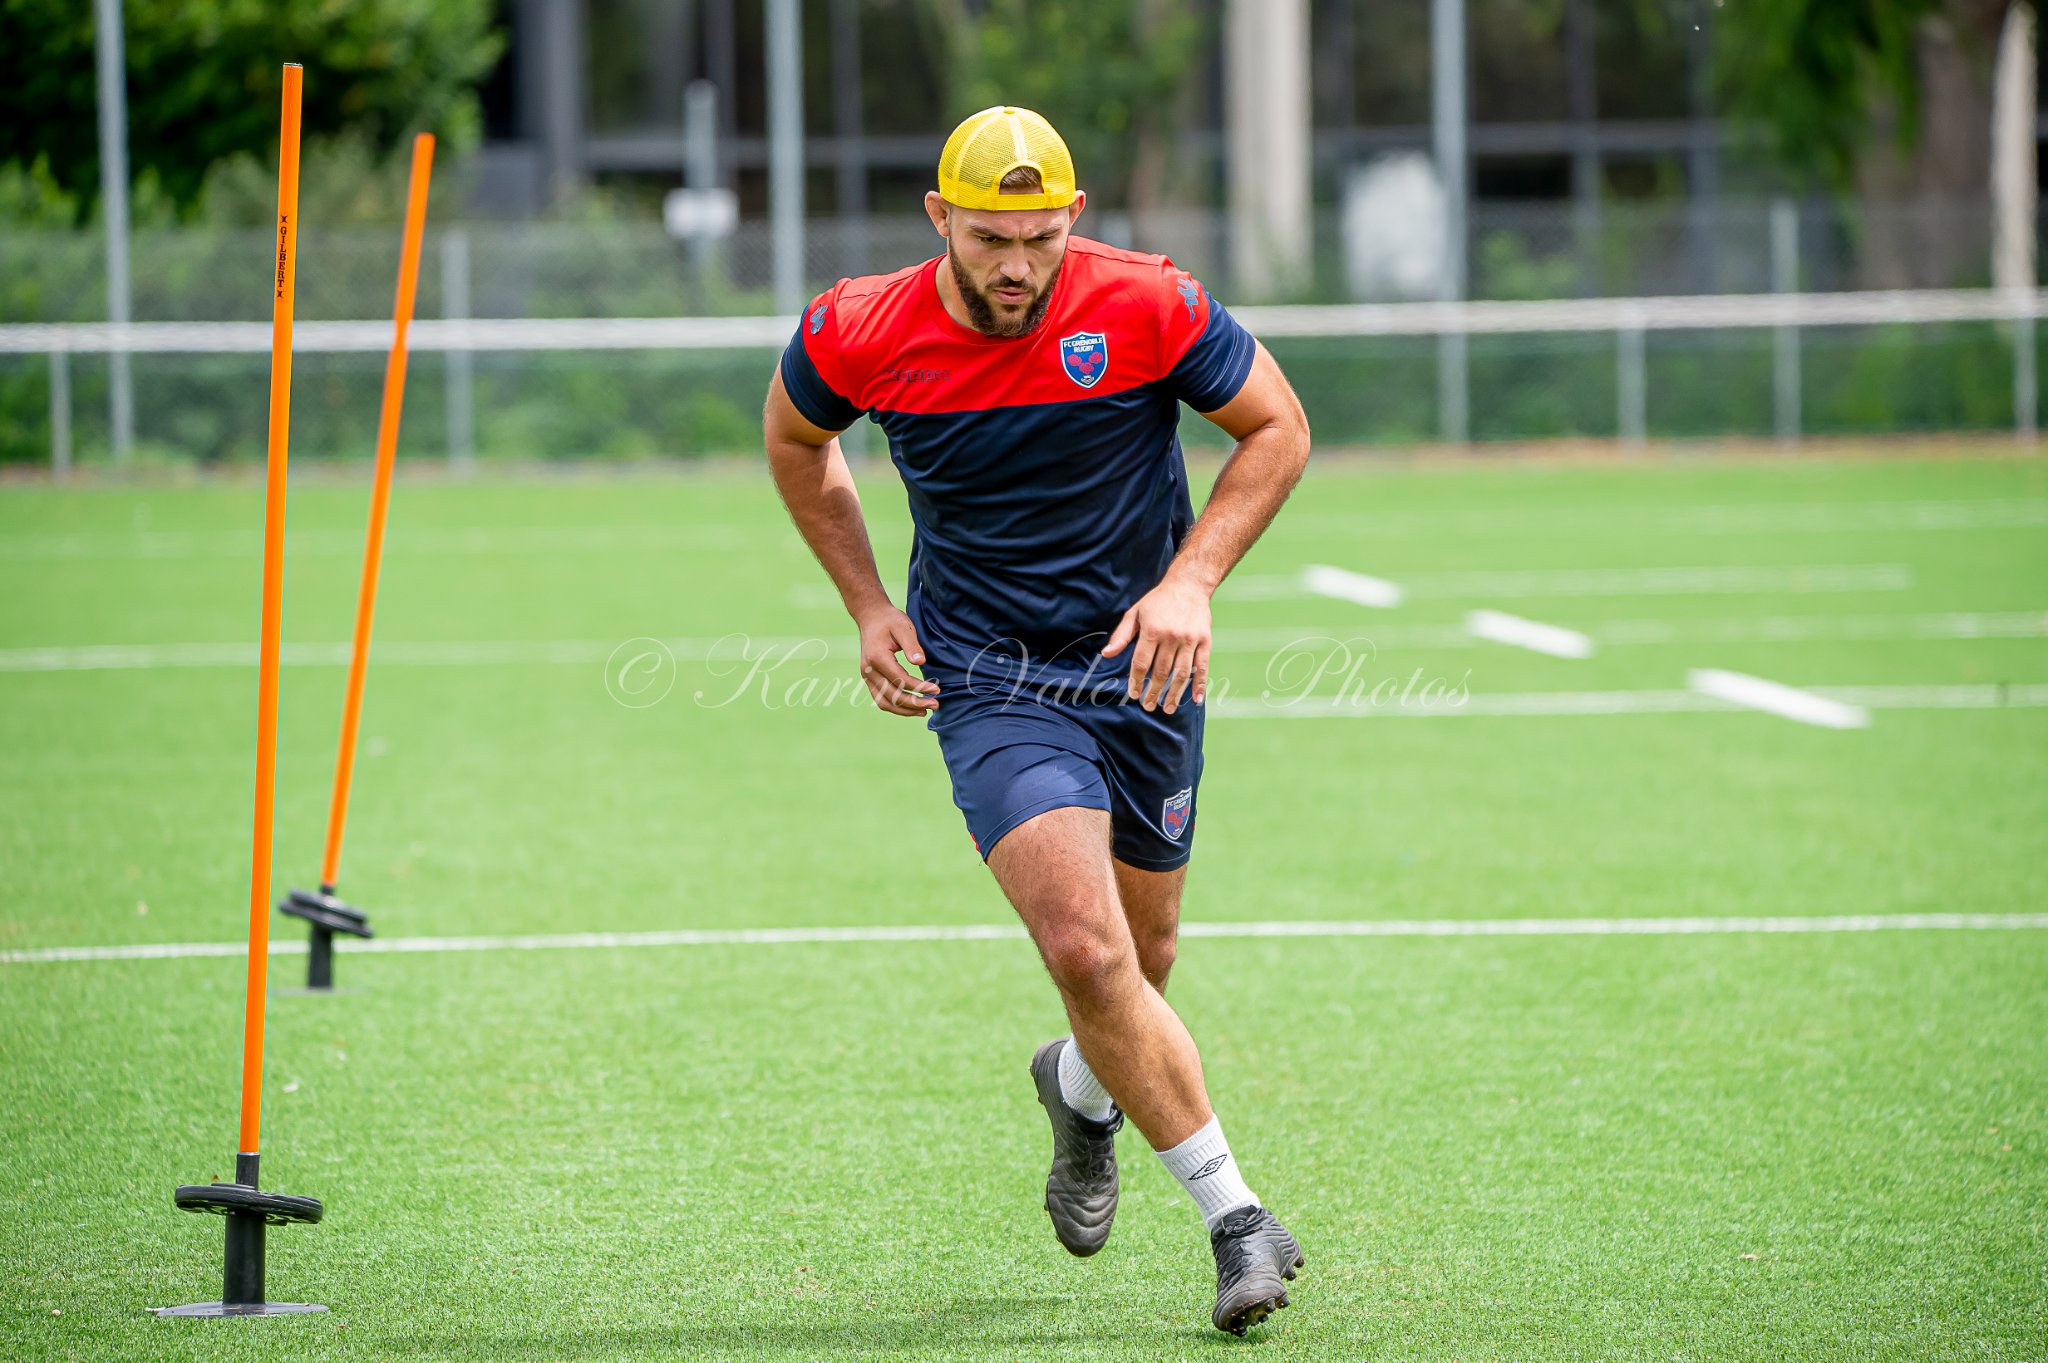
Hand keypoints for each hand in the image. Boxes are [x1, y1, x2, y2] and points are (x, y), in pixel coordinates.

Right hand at [856, 605, 939, 716]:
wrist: (871, 617)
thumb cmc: (889, 620)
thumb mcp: (903, 627)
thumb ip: (912, 645)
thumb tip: (921, 662)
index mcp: (877, 657)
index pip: (900, 680)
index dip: (919, 688)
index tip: (936, 689)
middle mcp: (869, 670)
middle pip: (893, 696)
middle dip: (915, 703)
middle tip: (936, 704)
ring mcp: (867, 676)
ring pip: (885, 703)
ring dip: (905, 710)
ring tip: (924, 711)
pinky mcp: (869, 679)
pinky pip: (881, 699)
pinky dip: (896, 707)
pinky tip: (912, 707)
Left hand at [1101, 574, 1210, 713]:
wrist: (1189, 585)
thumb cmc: (1158, 601)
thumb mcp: (1135, 613)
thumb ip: (1121, 635)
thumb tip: (1106, 654)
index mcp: (1152, 630)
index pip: (1141, 663)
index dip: (1137, 681)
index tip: (1134, 694)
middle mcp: (1171, 636)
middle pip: (1161, 672)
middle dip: (1154, 692)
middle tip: (1148, 705)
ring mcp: (1190, 640)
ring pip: (1181, 674)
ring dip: (1174, 694)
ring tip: (1167, 708)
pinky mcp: (1205, 641)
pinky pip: (1202, 667)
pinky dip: (1200, 685)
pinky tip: (1195, 700)